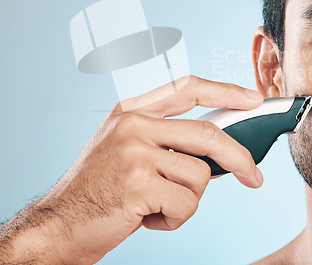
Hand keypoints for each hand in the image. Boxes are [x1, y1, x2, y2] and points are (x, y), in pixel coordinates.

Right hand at [26, 76, 263, 263]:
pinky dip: (175, 219)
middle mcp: (133, 123)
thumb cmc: (98, 190)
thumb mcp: (126, 149)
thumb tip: (220, 151)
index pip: (187, 87)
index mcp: (130, 109)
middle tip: (254, 176)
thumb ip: (166, 140)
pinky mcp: (138, 183)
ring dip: (187, 200)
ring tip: (156, 205)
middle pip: (208, 133)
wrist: (58, 223)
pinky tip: (146, 218)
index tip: (251, 100)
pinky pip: (186, 204)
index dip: (224, 91)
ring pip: (199, 175)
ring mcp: (134, 152)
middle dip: (239, 157)